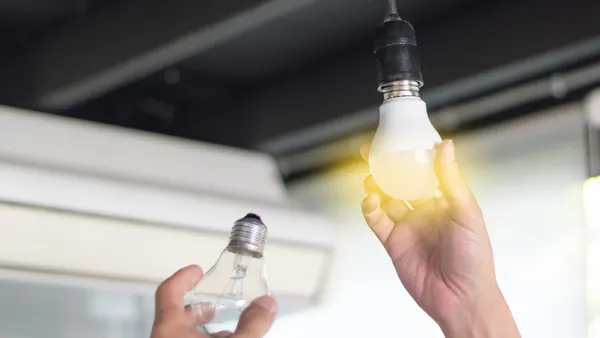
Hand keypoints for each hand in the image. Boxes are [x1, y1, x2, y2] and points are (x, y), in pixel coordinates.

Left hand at [150, 265, 276, 337]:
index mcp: (169, 328)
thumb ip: (252, 323)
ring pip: (180, 334)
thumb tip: (266, 304)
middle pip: (173, 315)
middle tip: (210, 302)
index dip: (182, 278)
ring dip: (200, 329)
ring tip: (222, 331)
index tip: (195, 271)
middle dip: (196, 307)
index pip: (168, 292)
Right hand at [361, 140, 519, 337]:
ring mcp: (407, 226)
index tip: (398, 138)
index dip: (409, 154)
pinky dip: (369, 209)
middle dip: (384, 166)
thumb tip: (446, 147)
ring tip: (370, 177)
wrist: (461, 298)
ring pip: (385, 198)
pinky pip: (376, 221)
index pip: (424, 170)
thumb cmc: (475, 259)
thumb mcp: (467, 213)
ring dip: (375, 185)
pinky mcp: (393, 243)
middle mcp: (424, 211)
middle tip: (371, 151)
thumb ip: (451, 180)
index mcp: (445, 201)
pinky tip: (370, 201)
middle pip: (399, 182)